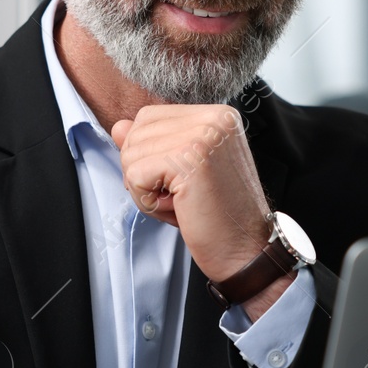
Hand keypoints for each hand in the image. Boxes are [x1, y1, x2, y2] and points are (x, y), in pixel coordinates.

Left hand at [110, 106, 292, 317]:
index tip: (182, 182)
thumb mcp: (183, 172)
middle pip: (136, 133)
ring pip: (131, 155)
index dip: (149, 156)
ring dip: (147, 191)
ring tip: (183, 204)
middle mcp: (213, 117)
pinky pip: (135, 176)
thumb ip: (153, 144)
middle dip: (145, 173)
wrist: (249, 251)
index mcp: (217, 115)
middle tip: (183, 197)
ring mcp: (202, 134)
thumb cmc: (218, 216)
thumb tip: (119, 127)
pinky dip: (148, 202)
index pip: (149, 117)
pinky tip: (179, 210)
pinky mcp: (188, 159)